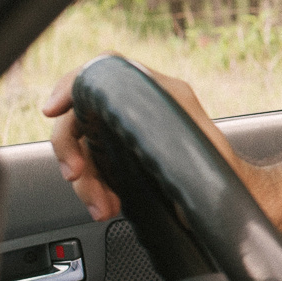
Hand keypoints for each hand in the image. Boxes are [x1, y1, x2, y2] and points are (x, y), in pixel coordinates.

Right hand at [41, 56, 281, 241]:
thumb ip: (152, 98)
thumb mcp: (183, 123)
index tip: (53, 110)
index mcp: (149, 91)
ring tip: (102, 205)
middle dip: (71, 149)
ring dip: (84, 181)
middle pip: (78, 118)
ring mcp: (125, 139)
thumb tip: (116, 86)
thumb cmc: (215, 165)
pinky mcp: (122, 167)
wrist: (228, 205)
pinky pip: (93, 174)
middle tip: (77, 175)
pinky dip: (93, 192)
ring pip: (82, 151)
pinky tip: (107, 206)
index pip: (95, 74)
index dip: (68, 87)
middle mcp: (134, 111)